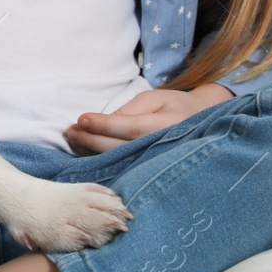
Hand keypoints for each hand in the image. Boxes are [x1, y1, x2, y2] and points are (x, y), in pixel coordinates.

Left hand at [65, 83, 232, 155]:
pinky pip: (122, 168)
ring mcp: (157, 164)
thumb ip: (129, 111)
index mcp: (168, 126)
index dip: (104, 125)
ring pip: (119, 162)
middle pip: (121, 148)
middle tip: (71, 131)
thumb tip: (99, 123)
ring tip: (73, 139)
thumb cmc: (173, 106)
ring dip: (91, 152)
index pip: (131, 128)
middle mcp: (163, 148)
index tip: (82, 119)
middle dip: (91, 140)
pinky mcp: (150, 172)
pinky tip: (84, 153)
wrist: (201, 124)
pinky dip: (101, 161)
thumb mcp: (154, 99)